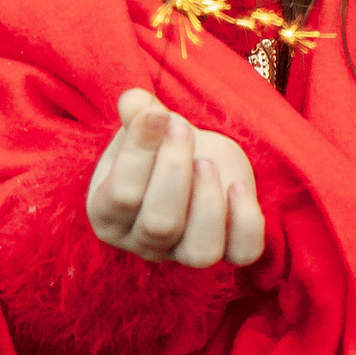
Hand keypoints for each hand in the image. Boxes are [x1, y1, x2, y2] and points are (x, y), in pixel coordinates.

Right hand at [86, 88, 265, 267]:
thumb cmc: (162, 146)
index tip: (160, 115)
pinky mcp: (228, 249)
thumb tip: (135, 101)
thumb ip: (137, 113)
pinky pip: (243, 253)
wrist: (196, 157)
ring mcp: (185, 252)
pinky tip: (238, 185)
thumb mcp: (147, 126)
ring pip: (201, 252)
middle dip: (175, 170)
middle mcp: (144, 243)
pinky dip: (246, 220)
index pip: (121, 196)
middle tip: (183, 132)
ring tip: (208, 163)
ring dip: (209, 203)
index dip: (141, 152)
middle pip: (160, 225)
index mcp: (109, 215)